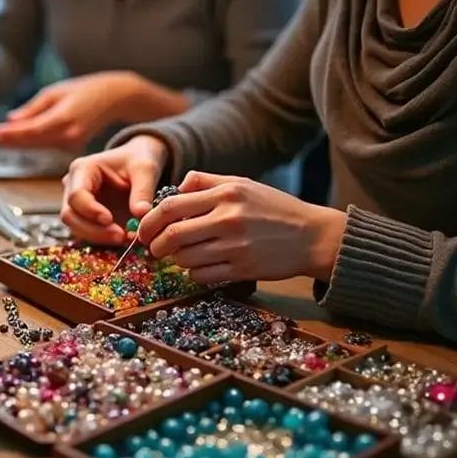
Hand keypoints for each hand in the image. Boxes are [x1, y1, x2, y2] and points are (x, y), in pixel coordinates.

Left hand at [0, 71, 142, 149]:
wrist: (115, 98)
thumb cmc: (85, 90)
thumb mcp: (56, 92)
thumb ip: (33, 108)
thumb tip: (11, 119)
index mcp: (64, 118)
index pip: (31, 131)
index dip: (10, 134)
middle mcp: (68, 135)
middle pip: (32, 142)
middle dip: (10, 140)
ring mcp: (72, 144)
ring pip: (38, 146)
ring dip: (19, 142)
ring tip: (0, 137)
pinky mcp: (74, 147)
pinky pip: (48, 145)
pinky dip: (34, 142)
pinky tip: (20, 138)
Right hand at [61, 135, 167, 244]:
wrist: (138, 164)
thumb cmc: (138, 159)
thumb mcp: (145, 169)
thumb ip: (143, 191)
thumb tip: (141, 214)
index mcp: (82, 169)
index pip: (76, 195)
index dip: (90, 211)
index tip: (110, 220)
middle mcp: (73, 186)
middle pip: (70, 215)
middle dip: (93, 230)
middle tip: (120, 236)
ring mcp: (76, 203)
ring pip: (75, 227)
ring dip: (98, 237)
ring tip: (125, 238)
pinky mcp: (85, 216)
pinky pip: (87, 232)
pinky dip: (103, 239)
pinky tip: (123, 238)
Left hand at [136, 171, 346, 283]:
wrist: (313, 236)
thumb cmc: (274, 208)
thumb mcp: (243, 184)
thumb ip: (207, 182)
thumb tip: (177, 187)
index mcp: (226, 194)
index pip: (170, 207)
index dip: (149, 222)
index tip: (144, 231)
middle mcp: (228, 219)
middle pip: (172, 236)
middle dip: (155, 246)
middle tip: (154, 249)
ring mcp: (235, 246)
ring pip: (184, 259)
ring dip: (176, 260)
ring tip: (182, 256)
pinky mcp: (242, 269)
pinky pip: (201, 276)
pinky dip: (193, 273)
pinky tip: (200, 267)